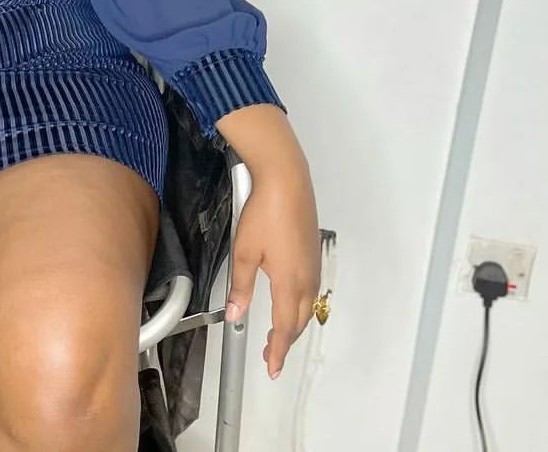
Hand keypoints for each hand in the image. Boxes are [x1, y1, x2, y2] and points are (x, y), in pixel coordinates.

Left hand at [224, 157, 320, 379]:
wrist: (286, 180)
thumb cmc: (264, 213)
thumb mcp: (244, 252)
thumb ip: (241, 287)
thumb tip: (235, 313)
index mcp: (290, 284)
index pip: (285, 328)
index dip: (277, 350)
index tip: (271, 366)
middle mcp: (307, 279)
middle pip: (299, 320)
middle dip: (285, 340)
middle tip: (269, 353)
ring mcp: (313, 264)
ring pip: (306, 305)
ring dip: (293, 322)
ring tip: (277, 332)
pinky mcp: (312, 251)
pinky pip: (309, 288)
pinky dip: (299, 304)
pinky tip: (288, 300)